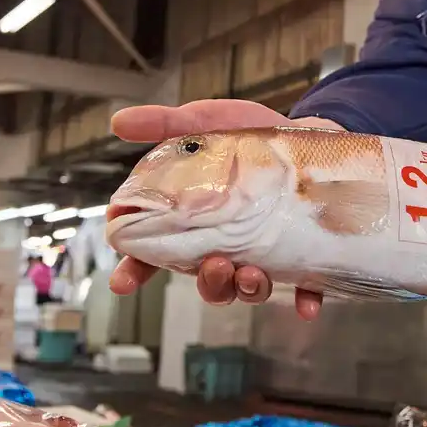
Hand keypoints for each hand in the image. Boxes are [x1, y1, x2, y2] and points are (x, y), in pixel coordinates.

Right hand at [106, 98, 339, 320]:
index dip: (136, 270)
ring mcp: (264, 252)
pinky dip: (305, 300)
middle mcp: (227, 243)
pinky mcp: (302, 253)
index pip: (155, 252)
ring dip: (247, 290)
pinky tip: (306, 305)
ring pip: (248, 288)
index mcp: (195, 219)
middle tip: (215, 264)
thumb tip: (119, 121)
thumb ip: (164, 124)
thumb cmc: (248, 134)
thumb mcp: (204, 121)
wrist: (307, 134)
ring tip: (251, 274)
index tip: (123, 282)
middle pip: (207, 279)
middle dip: (209, 281)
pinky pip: (305, 287)